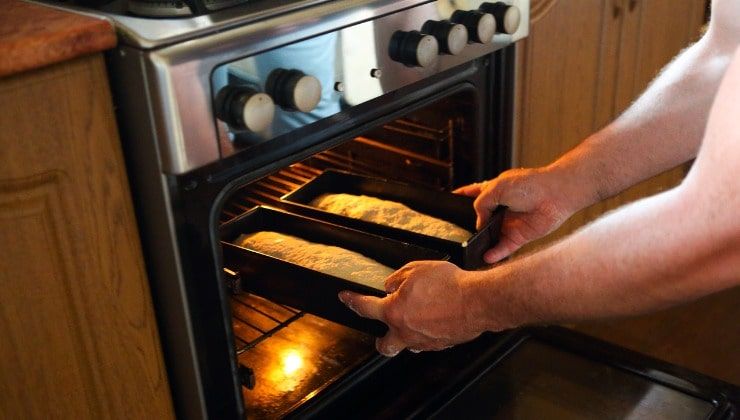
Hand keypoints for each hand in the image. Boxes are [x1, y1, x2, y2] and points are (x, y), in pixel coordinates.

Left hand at [338, 261, 485, 356]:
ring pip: (409, 345)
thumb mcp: (416, 270)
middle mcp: (406, 332)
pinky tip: (436, 319)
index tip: (346, 298)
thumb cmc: (450, 285)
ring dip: (407, 335)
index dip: (352, 301)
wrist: (478, 301)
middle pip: (384, 345)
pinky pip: (429, 342)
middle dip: (380, 340)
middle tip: (381, 333)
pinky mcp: (442, 345)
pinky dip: (428, 332)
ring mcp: (425, 342)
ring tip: (414, 321)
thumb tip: (391, 287)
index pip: (364, 308)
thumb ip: (398, 279)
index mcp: (394, 312)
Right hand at [454, 167, 575, 262]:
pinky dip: (495, 253)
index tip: (449, 200)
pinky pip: (504, 248)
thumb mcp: (497, 188)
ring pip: (492, 236)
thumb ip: (482, 204)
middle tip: (458, 235)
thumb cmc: (531, 184)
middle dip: (470, 226)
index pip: (473, 193)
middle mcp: (501, 208)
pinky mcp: (520, 236)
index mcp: (494, 190)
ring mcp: (510, 223)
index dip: (462, 196)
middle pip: (481, 219)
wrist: (556, 195)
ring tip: (470, 251)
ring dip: (482, 243)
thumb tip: (478, 222)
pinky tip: (486, 257)